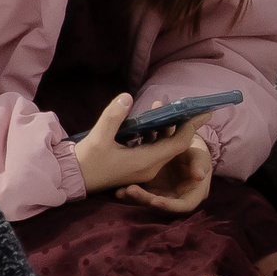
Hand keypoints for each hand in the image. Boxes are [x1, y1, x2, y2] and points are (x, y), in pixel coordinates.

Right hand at [70, 94, 207, 198]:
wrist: (72, 179)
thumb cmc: (86, 160)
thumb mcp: (98, 137)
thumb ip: (113, 116)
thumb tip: (127, 96)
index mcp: (146, 161)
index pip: (178, 143)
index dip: (192, 127)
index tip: (204, 112)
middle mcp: (150, 167)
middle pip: (174, 144)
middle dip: (180, 124)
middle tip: (186, 106)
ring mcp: (144, 169)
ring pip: (163, 146)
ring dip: (165, 127)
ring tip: (161, 106)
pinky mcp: (137, 167)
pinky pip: (153, 149)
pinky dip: (155, 134)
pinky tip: (147, 121)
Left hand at [119, 137, 211, 212]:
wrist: (181, 147)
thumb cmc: (194, 153)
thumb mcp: (200, 156)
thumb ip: (200, 164)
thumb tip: (199, 176)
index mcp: (191, 196)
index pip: (182, 206)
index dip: (168, 205)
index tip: (155, 200)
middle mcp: (174, 200)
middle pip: (160, 205)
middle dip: (144, 200)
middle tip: (130, 191)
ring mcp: (160, 195)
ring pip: (146, 201)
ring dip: (132, 197)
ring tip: (120, 190)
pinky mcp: (148, 189)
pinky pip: (137, 192)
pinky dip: (127, 190)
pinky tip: (117, 186)